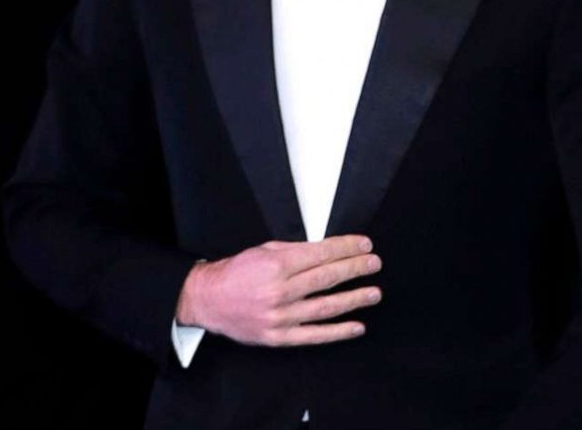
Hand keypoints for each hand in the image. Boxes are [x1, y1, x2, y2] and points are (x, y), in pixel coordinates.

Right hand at [174, 235, 381, 346]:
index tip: (365, 246)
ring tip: (373, 293)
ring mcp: (279, 316)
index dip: (346, 249)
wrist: (207, 299)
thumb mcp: (265, 250)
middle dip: (355, 269)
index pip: (321, 255)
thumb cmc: (236, 272)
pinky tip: (357, 326)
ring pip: (325, 307)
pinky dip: (338, 332)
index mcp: (276, 266)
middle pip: (326, 278)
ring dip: (354, 300)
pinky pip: (313, 335)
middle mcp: (279, 291)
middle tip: (374, 264)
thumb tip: (329, 250)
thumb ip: (296, 251)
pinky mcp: (277, 336)